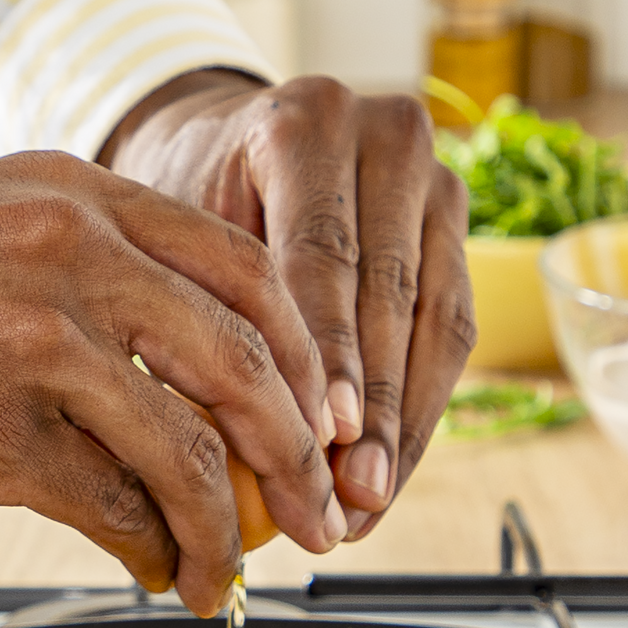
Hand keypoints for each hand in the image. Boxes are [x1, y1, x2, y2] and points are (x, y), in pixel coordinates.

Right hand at [0, 153, 343, 612]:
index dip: (304, 359)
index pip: (246, 269)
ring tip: (228, 574)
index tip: (325, 419)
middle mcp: (69, 251)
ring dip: (228, 530)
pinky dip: (149, 548)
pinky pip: (110, 505)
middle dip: (301, 454)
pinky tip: (153, 569)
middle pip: (247, 360)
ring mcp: (31, 342)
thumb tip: (164, 365)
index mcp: (73, 191)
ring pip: (188, 448)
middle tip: (323, 514)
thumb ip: (73, 266)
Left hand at [101, 73, 475, 537]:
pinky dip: (419, 409)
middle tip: (349, 497)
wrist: (225, 143)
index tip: (326, 438)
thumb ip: (197, 306)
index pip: (324, 253)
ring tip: (368, 505)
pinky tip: (388, 475)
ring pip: (435, 318)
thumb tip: (202, 442)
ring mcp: (435, 176)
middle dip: (371, 409)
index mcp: (303, 122)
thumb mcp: (171, 228)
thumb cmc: (184, 195)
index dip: (330, 354)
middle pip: (389, 290)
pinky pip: (451, 328)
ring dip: (403, 424)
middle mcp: (386, 134)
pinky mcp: (456, 225)